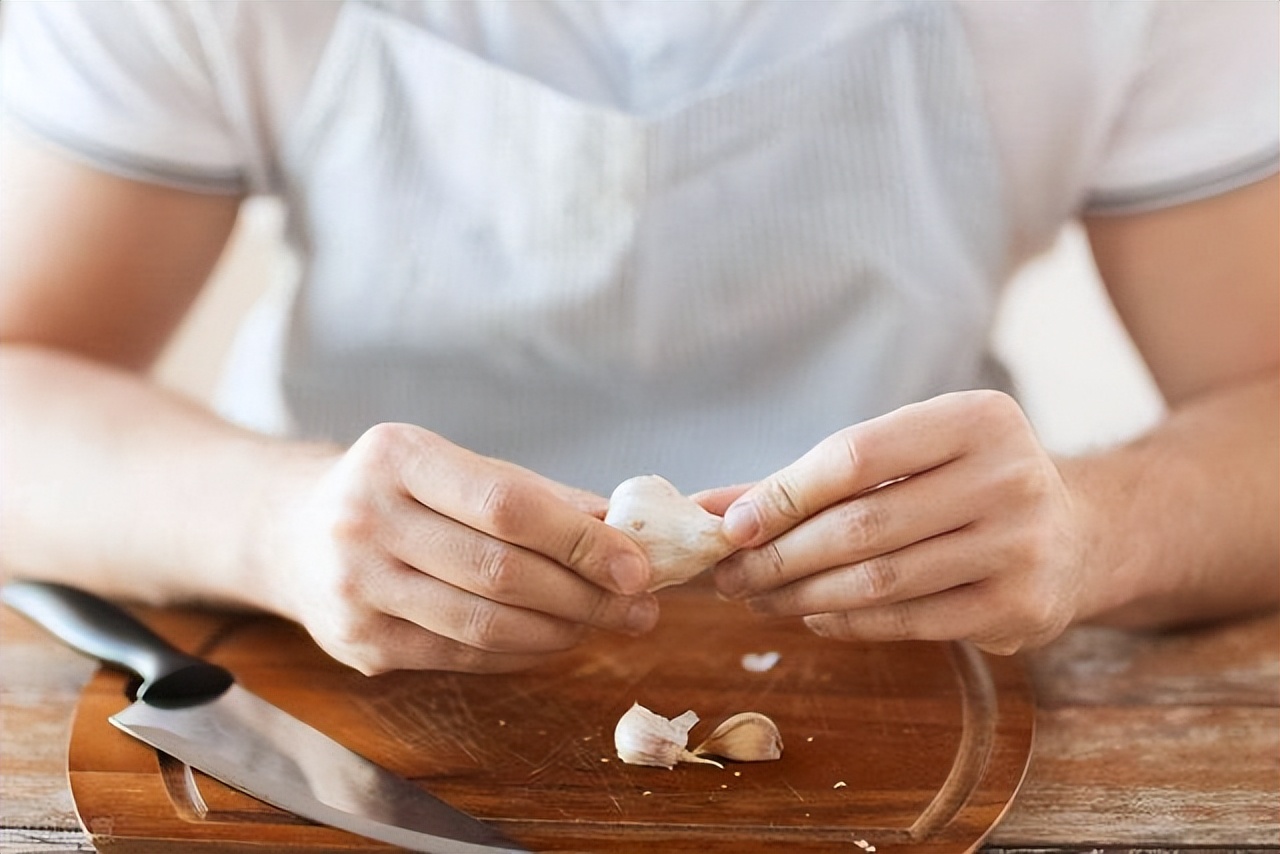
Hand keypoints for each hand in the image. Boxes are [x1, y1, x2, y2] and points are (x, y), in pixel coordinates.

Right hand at [259, 423, 656, 673]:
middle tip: (639, 607)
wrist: (293, 534)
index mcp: (396, 457)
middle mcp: (365, 520)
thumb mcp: (455, 467)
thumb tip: (622, 527)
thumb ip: (535, 494)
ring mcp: (356, 588)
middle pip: (500, 572)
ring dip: (562, 631)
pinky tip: (555, 639)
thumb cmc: (397, 492)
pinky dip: (522, 654)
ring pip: (484, 625)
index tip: (637, 565)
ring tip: (605, 623)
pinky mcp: (360, 644)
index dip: (580, 540)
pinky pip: (462, 657)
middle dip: (586, 595)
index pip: (506, 506)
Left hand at [711, 391, 1093, 654]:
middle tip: (729, 577)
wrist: (1077, 534)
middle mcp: (1009, 474)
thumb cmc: (961, 485)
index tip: (730, 527)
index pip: (855, 455)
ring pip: (880, 579)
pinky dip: (847, 623)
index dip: (784, 494)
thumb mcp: (906, 458)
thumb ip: (812, 480)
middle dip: (779, 556)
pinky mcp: (1020, 606)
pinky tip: (812, 616)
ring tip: (758, 599)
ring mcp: (1020, 544)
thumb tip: (708, 508)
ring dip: (802, 596)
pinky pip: (909, 621)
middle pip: (861, 524)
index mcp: (976, 417)